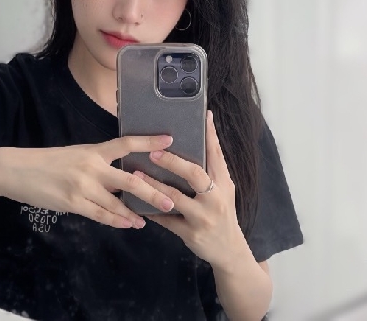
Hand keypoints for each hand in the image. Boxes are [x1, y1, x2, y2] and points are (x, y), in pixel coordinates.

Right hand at [0, 135, 176, 229]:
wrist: (18, 170)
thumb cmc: (49, 161)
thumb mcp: (76, 154)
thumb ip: (98, 163)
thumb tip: (120, 175)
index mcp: (94, 150)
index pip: (126, 143)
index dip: (148, 142)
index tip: (169, 140)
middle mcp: (92, 167)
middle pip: (129, 180)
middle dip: (152, 191)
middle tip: (171, 199)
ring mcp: (83, 187)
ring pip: (117, 203)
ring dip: (135, 212)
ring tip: (152, 217)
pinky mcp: (73, 203)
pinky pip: (100, 215)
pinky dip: (117, 220)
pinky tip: (129, 223)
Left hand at [132, 111, 244, 267]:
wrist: (229, 250)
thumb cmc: (223, 211)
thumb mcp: (224, 188)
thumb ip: (213, 165)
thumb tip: (205, 128)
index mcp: (223, 182)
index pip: (216, 154)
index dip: (209, 135)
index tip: (201, 116)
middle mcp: (215, 198)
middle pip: (194, 174)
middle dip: (173, 162)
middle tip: (153, 152)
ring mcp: (202, 217)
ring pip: (175, 198)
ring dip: (154, 185)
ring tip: (137, 174)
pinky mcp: (190, 234)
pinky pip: (167, 220)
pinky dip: (152, 211)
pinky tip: (137, 202)